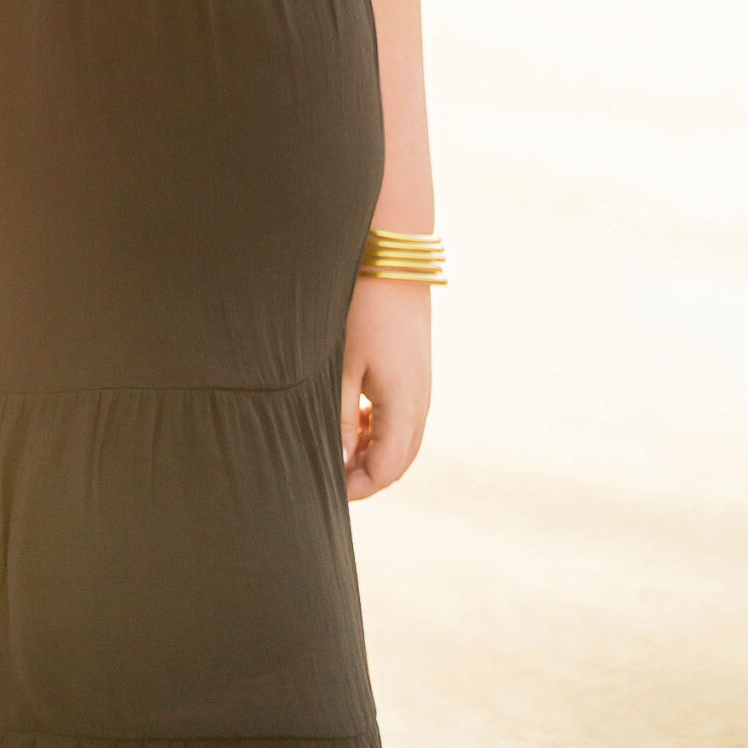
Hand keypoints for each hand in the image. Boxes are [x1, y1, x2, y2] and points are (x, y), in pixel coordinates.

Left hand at [341, 275, 430, 500]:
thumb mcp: (342, 367)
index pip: (385, 470)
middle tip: (330, 474)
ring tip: (338, 446)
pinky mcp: (416, 371)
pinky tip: (354, 418)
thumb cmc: (361, 310)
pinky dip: (381, 429)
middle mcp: (420, 402)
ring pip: (402, 440)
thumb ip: (340, 419)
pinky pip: (403, 416)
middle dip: (366, 475)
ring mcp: (422, 386)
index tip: (326, 488)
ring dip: (373, 451)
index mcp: (404, 407)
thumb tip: (340, 462)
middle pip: (398, 461)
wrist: (393, 259)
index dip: (356, 487)